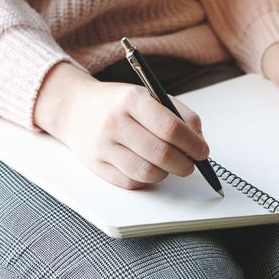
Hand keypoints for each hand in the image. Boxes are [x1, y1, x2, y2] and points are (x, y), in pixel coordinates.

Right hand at [34, 62, 209, 189]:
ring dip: (167, 173)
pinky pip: (132, 183)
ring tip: (170, 165)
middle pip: (161, 154)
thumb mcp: (149, 95)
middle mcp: (115, 122)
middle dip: (185, 163)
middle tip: (191, 163)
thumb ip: (179, 114)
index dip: (193, 144)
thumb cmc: (119, 103)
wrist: (75, 108)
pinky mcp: (96, 166)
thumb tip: (200, 140)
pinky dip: (148, 180)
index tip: (203, 151)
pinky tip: (149, 167)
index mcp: (132, 100)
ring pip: (148, 173)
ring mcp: (103, 146)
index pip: (170, 128)